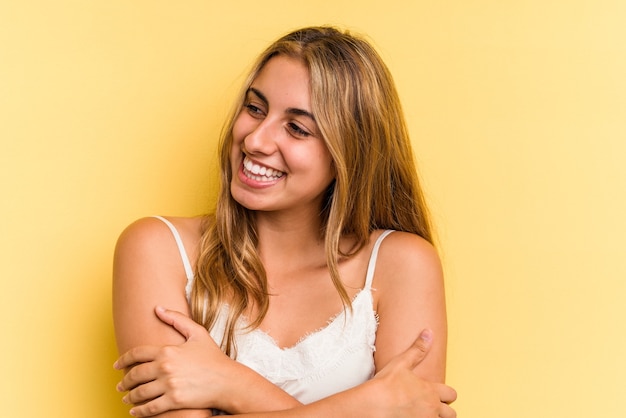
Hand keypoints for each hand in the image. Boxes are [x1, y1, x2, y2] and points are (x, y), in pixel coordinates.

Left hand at [114, 306, 235, 415]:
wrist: (228, 380)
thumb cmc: (213, 357)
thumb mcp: (198, 333)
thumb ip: (177, 319)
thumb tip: (157, 308)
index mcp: (167, 350)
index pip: (137, 354)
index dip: (123, 360)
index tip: (117, 365)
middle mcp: (165, 367)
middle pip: (135, 374)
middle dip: (125, 381)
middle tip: (120, 386)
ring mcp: (169, 385)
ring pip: (140, 393)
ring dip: (130, 397)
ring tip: (127, 399)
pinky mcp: (174, 400)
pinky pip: (150, 407)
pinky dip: (139, 411)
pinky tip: (135, 411)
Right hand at [370, 329, 456, 417]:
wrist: (373, 406)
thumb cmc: (386, 385)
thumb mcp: (402, 363)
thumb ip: (418, 349)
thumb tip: (429, 332)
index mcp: (431, 392)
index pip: (451, 394)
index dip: (447, 394)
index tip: (438, 394)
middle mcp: (432, 409)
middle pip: (451, 414)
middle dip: (444, 411)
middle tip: (431, 407)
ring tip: (423, 414)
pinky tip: (412, 417)